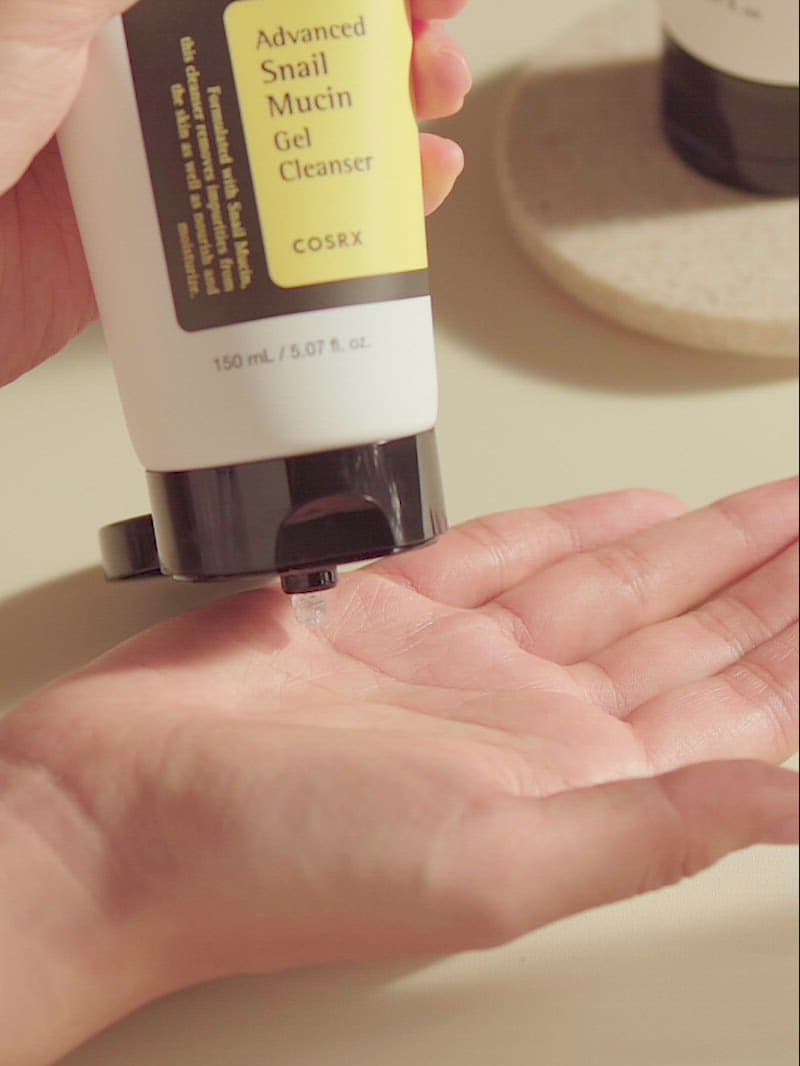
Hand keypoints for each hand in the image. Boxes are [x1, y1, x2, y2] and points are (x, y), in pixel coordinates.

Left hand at [0, 0, 470, 384]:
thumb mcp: (39, 1)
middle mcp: (125, 54)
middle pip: (284, 31)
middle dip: (376, 33)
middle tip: (429, 45)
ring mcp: (145, 147)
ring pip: (288, 119)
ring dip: (376, 117)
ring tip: (426, 120)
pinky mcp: (159, 236)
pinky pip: (265, 215)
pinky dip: (338, 214)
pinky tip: (393, 202)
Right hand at [2, 480, 796, 1062]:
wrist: (126, 811)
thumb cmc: (284, 862)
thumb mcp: (493, 865)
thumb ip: (649, 830)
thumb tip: (792, 809)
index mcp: (567, 781)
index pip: (730, 708)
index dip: (797, 646)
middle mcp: (524, 715)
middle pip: (687, 633)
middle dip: (769, 580)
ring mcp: (460, 655)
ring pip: (615, 582)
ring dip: (698, 544)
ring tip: (771, 509)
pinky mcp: (392, 605)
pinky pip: (512, 551)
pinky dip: (577, 524)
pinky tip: (633, 511)